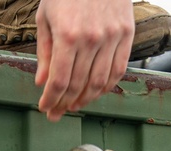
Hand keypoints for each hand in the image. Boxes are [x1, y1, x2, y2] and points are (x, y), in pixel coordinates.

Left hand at [35, 0, 133, 121]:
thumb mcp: (46, 17)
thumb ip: (45, 53)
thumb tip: (43, 83)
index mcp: (68, 36)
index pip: (60, 81)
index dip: (51, 100)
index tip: (45, 108)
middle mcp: (92, 40)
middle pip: (78, 86)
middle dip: (64, 104)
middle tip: (56, 113)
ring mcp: (112, 37)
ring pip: (99, 82)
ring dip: (85, 99)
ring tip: (74, 105)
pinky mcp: (127, 34)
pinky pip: (118, 69)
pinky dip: (106, 86)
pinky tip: (95, 92)